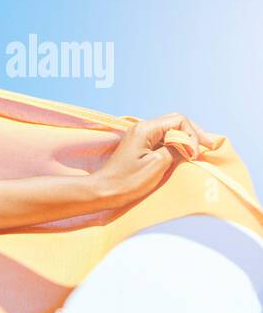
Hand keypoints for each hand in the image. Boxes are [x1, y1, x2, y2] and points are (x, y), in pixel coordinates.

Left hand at [91, 112, 218, 206]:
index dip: (192, 135)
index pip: (178, 120)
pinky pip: (163, 140)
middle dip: (193, 133)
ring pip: (170, 130)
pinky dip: (177, 145)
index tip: (195, 153)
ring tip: (199, 151)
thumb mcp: (157, 164)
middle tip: (209, 146)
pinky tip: (185, 154)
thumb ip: (175, 150)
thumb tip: (189, 145)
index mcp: (145, 129)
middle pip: (175, 122)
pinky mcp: (140, 147)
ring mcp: (141, 137)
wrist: (104, 191)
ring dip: (186, 139)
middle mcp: (142, 128)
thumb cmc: (128, 180)